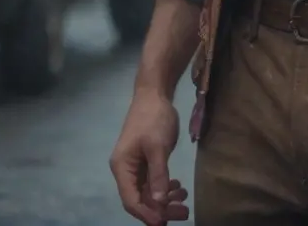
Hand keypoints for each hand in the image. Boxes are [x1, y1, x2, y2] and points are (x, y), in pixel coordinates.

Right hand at [109, 87, 189, 223]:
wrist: (155, 93)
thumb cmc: (153, 118)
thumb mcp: (157, 146)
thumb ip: (158, 174)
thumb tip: (158, 203)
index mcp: (122, 167)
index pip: (131, 200)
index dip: (147, 214)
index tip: (165, 222)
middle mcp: (126, 170)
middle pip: (141, 198)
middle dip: (161, 208)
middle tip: (184, 213)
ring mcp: (136, 165)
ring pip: (149, 191)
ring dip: (166, 199)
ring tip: (185, 200)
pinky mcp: (146, 160)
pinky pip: (154, 181)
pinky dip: (166, 187)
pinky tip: (179, 187)